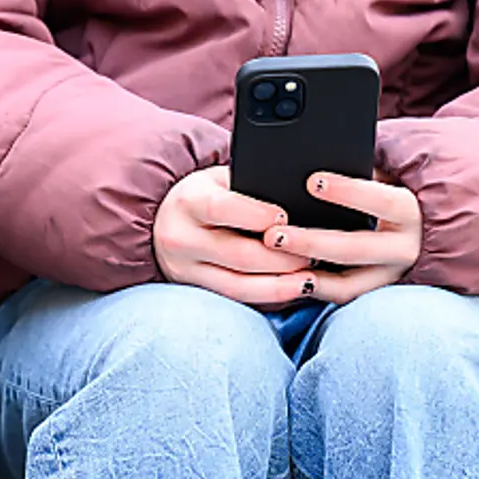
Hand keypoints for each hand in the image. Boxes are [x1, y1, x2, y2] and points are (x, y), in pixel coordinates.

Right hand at [153, 166, 311, 306]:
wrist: (163, 220)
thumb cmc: (208, 193)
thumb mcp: (222, 180)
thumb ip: (251, 188)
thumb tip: (300, 201)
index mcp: (187, 201)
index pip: (222, 208)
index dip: (258, 215)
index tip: (287, 218)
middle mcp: (179, 238)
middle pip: (238, 254)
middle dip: (282, 257)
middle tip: (315, 254)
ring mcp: (183, 269)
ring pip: (238, 285)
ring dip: (279, 285)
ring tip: (310, 280)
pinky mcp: (192, 289)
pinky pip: (235, 298)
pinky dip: (266, 297)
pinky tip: (292, 291)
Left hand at [262, 172, 423, 301]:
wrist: (415, 232)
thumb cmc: (387, 195)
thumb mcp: (383, 179)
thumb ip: (360, 175)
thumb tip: (315, 171)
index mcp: (408, 213)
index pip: (382, 201)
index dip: (348, 192)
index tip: (312, 181)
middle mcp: (404, 249)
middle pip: (355, 249)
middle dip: (312, 243)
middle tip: (274, 235)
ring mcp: (388, 276)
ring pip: (345, 283)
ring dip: (304, 274)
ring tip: (273, 266)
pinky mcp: (371, 293)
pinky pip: (337, 297)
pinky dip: (308, 290)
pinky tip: (280, 281)